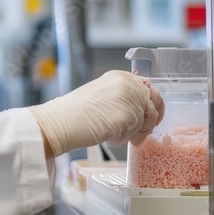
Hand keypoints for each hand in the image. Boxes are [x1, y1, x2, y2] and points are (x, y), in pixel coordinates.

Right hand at [28, 70, 163, 157]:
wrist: (61, 122)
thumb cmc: (75, 113)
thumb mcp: (103, 96)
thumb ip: (123, 98)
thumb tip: (142, 111)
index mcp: (120, 76)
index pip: (148, 88)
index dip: (152, 105)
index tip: (151, 118)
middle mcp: (127, 83)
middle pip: (152, 104)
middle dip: (148, 121)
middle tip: (141, 135)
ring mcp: (129, 98)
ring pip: (146, 119)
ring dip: (135, 132)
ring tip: (116, 136)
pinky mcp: (130, 115)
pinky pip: (138, 131)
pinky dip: (126, 138)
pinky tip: (111, 137)